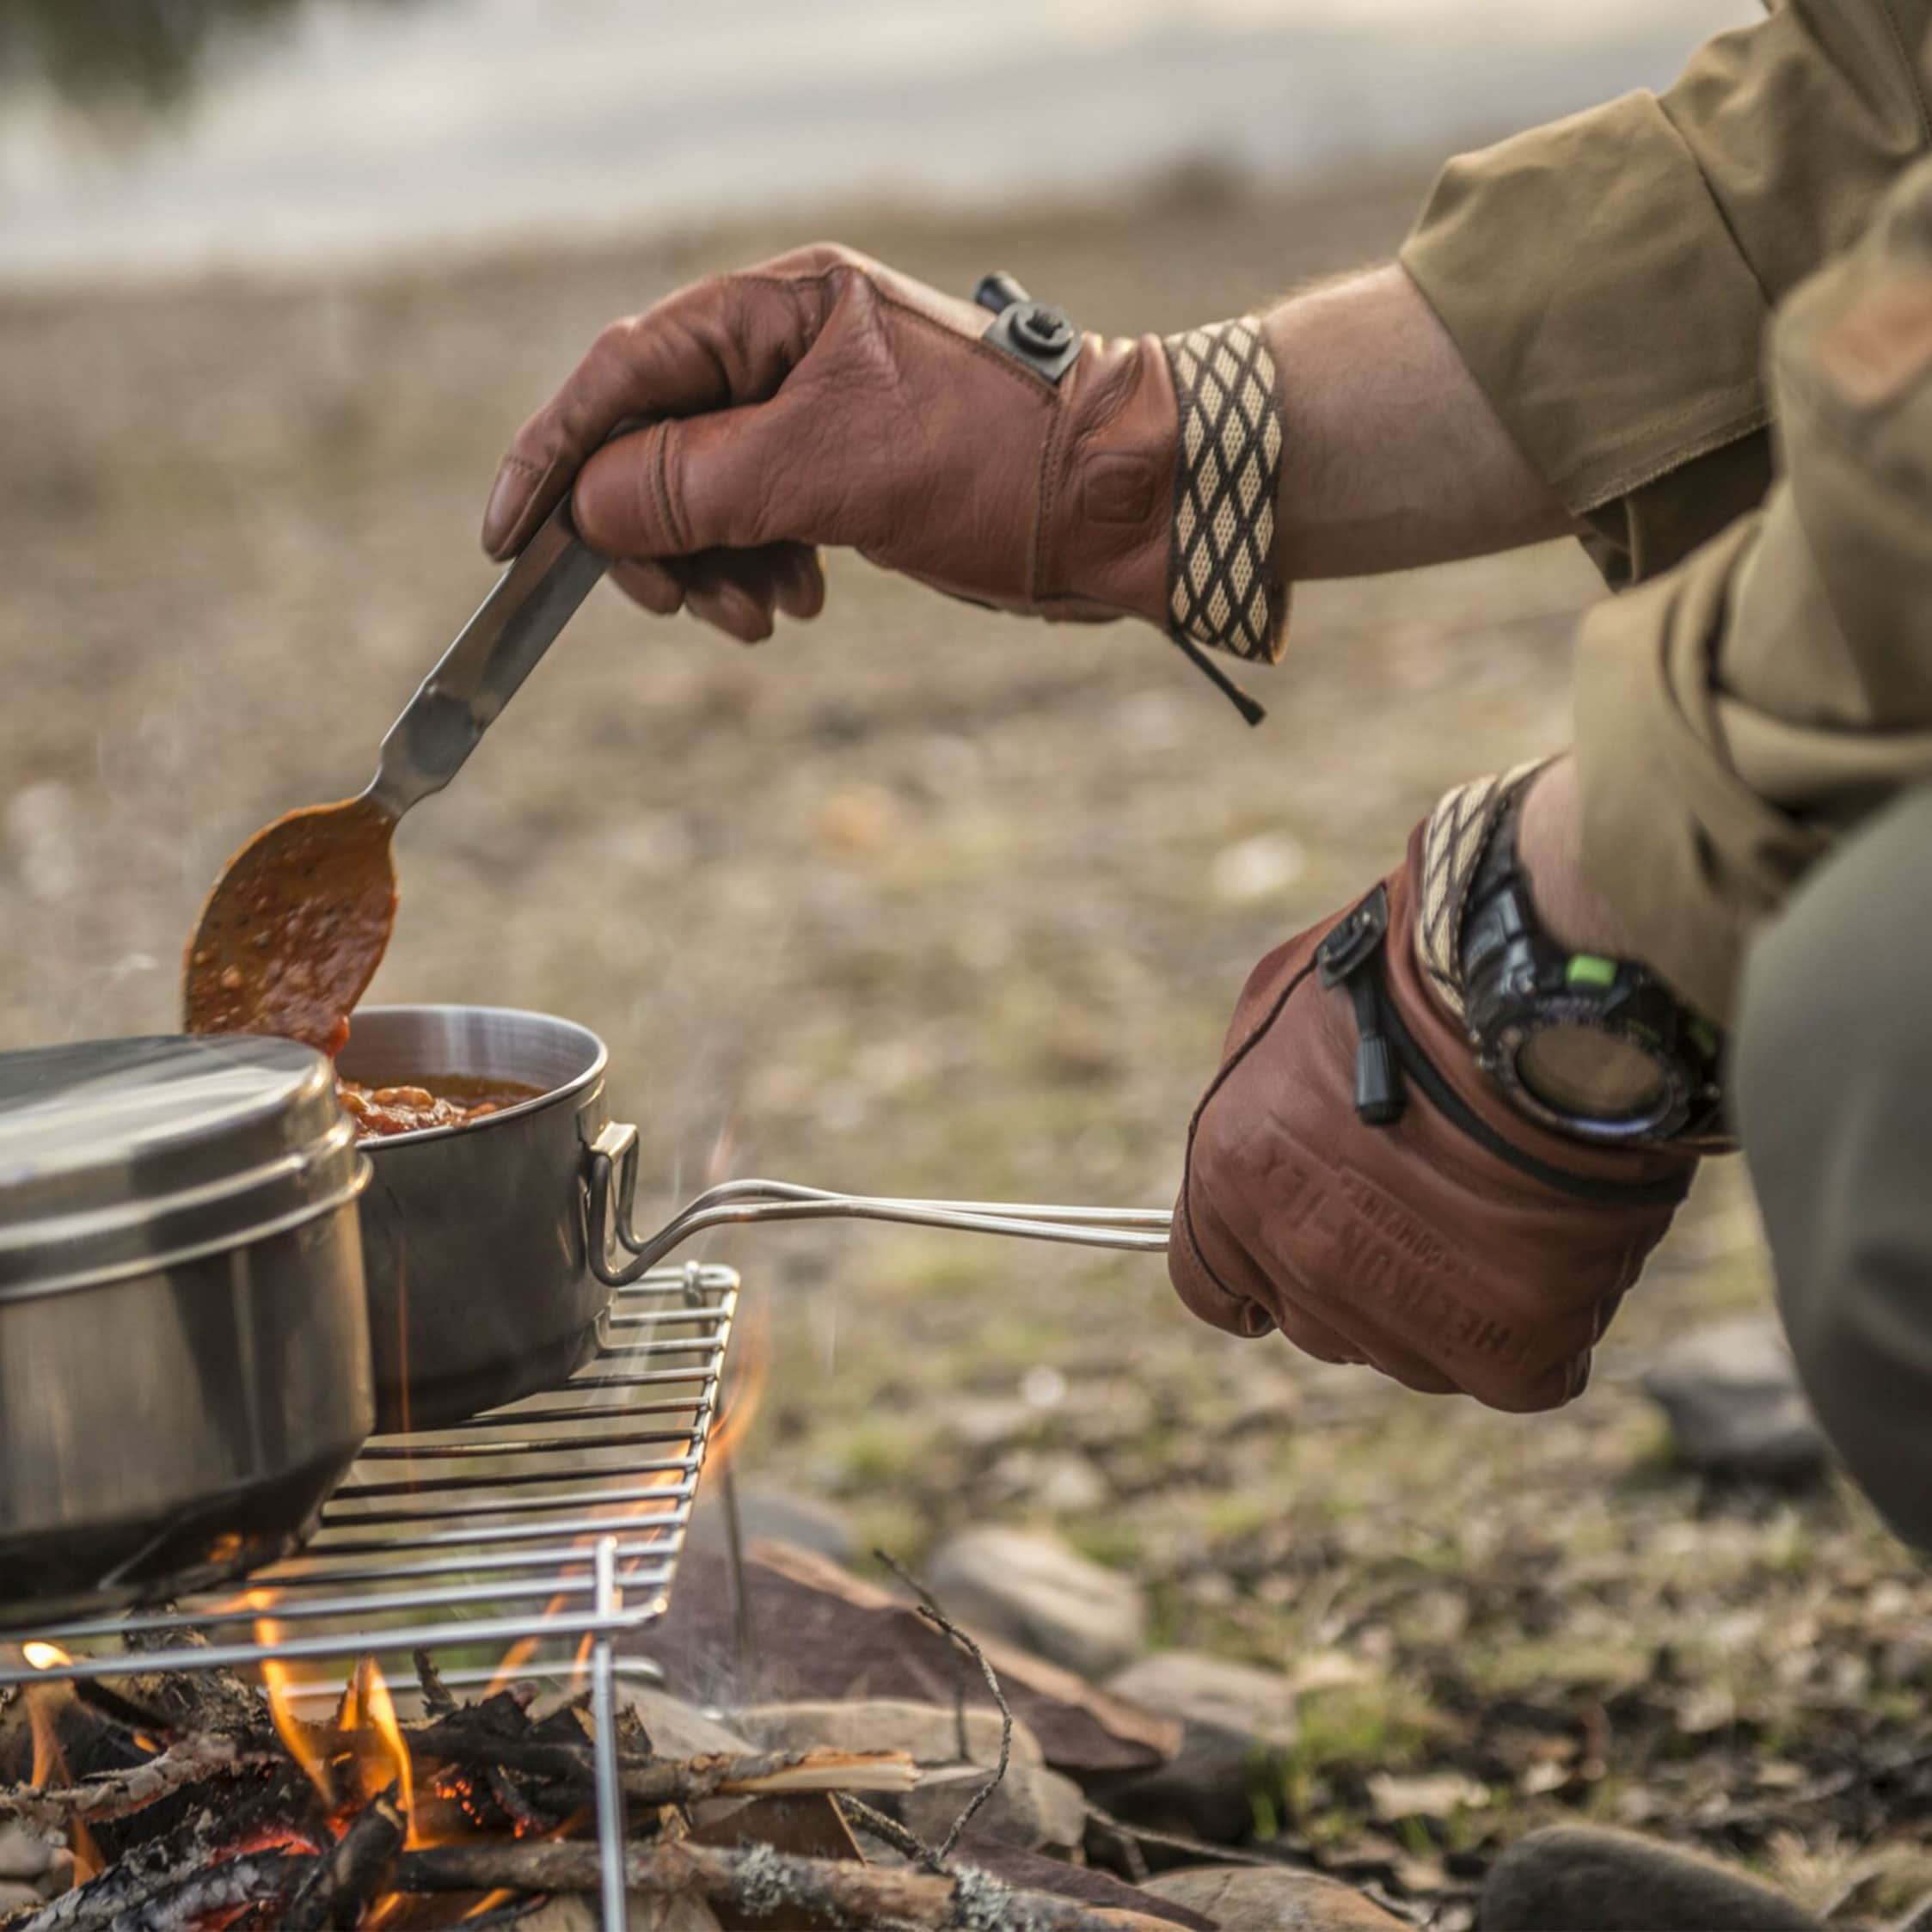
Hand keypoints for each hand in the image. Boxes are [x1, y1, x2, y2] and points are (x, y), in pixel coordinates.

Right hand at [482, 244, 1285, 656]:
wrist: (1127, 506)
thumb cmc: (998, 461)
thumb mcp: (833, 467)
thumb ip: (698, 481)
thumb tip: (593, 505)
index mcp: (780, 308)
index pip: (626, 373)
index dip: (558, 454)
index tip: (512, 535)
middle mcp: (789, 354)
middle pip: (656, 445)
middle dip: (653, 535)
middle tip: (675, 603)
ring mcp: (816, 422)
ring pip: (705, 502)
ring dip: (712, 571)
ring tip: (762, 617)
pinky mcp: (846, 482)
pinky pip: (759, 531)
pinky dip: (760, 576)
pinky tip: (798, 604)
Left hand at [1168, 819, 1695, 1410]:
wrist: (1549, 989)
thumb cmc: (1417, 970)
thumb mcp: (1279, 1007)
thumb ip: (1252, 1103)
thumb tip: (1262, 1145)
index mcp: (1236, 1178)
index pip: (1210, 1282)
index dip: (1257, 1262)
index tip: (1298, 1240)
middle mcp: (1306, 1259)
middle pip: (1316, 1319)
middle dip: (1357, 1273)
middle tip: (1422, 1205)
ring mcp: (1408, 1312)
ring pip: (1415, 1352)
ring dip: (1447, 1300)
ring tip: (1502, 1211)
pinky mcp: (1513, 1346)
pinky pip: (1516, 1374)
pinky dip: (1538, 1330)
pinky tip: (1556, 1258)